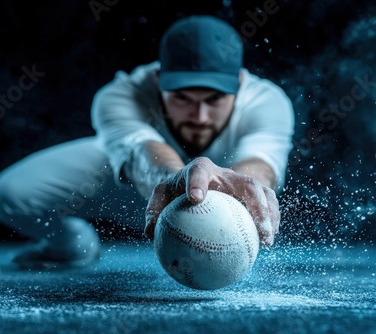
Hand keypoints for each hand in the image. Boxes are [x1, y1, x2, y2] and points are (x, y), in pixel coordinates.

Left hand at [144, 157, 279, 245]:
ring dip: (270, 216)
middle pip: (246, 183)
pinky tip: (264, 245)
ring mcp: (241, 182)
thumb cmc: (174, 192)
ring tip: (267, 241)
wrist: (191, 184)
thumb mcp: (159, 197)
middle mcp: (225, 173)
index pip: (199, 171)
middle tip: (258, 229)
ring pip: (264, 193)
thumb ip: (153, 211)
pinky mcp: (251, 193)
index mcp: (200, 169)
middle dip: (256, 204)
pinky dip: (270, 222)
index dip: (198, 183)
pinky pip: (267, 206)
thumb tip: (149, 232)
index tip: (195, 199)